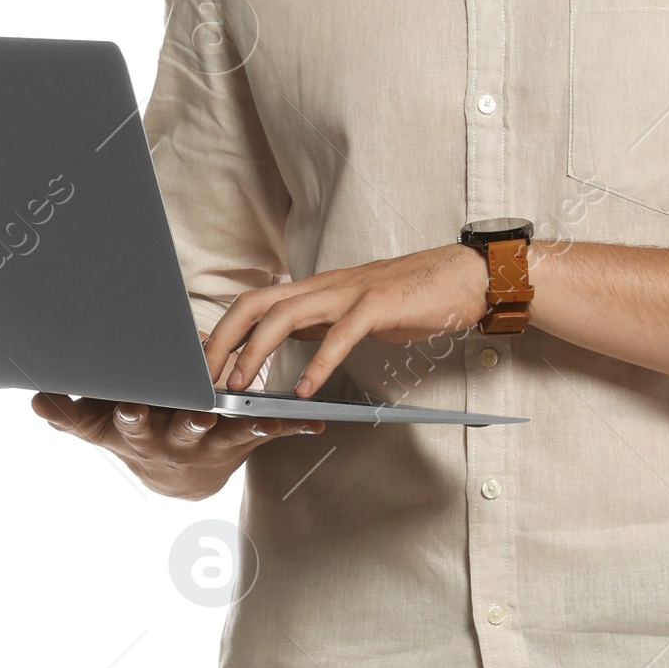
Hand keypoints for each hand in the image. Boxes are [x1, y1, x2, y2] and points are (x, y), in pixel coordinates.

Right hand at [31, 334, 322, 500]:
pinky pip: (267, 433)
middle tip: (200, 411)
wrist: (174, 477)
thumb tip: (36, 400)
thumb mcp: (96, 428)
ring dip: (243, 422)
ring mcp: (211, 443)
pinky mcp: (242, 441)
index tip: (131, 406)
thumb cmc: (132, 432)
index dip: (130, 415)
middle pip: (182, 429)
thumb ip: (68, 415)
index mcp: (138, 431)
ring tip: (261, 413)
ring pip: (227, 433)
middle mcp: (175, 440)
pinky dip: (291, 426)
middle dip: (189, 419)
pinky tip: (315, 422)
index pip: (130, 422)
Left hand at [207, 242, 489, 399]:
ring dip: (257, 351)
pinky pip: (338, 335)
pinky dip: (317, 364)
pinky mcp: (377, 306)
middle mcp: (323, 286)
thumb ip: (316, 323)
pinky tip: (303, 390)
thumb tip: (281, 340)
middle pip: (254, 304)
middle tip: (204, 378)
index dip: (223, 332)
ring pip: (285, 314)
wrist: (464, 277)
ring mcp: (349, 293)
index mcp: (314, 289)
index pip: (253, 303)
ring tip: (241, 385)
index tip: (204, 365)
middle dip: (223, 340)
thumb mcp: (350, 312)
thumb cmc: (412, 298)